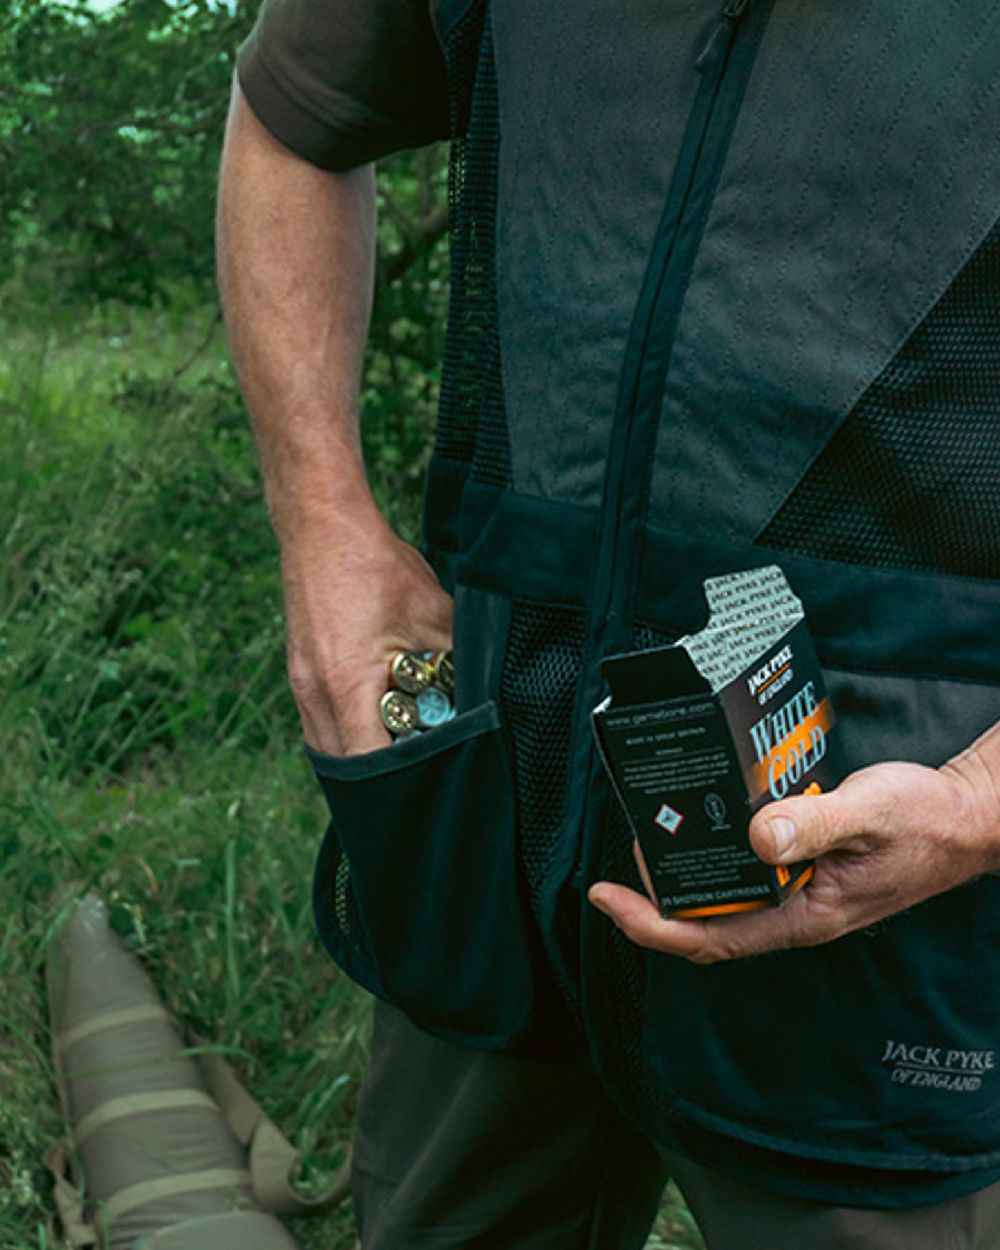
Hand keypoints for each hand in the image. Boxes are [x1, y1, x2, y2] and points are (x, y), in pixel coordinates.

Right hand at [281, 503, 452, 756]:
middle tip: (418, 770)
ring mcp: (300, 684)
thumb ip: (459, 656)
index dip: (400, 778)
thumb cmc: (374, 565)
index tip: (430, 779)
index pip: (367, 763)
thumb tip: (487, 685)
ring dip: (362, 751)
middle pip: (342, 766)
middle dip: (381, 774)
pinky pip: (320, 721)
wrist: (321, 525)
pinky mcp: (299, 671)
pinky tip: (379, 715)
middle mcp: (314, 693)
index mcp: (346, 686)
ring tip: (401, 745)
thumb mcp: (433, 612)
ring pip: (327, 745)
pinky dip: (348, 728)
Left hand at [588, 760, 999, 963]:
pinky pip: (746, 868)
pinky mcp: (801, 864)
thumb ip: (816, 824)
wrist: (963, 818)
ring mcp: (796, 890)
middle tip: (630, 843)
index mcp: (804, 914)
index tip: (607, 897)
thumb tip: (758, 837)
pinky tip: (703, 816)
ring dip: (684, 870)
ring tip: (653, 826)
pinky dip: (716, 848)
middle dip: (656, 892)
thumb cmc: (925, 821)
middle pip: (706, 919)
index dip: (651, 924)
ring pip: (723, 895)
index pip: (711, 938)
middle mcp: (793, 910)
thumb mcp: (870, 813)